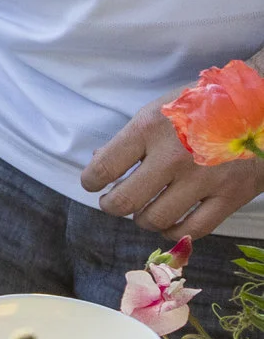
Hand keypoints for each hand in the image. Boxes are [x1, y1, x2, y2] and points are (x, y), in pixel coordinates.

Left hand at [82, 94, 263, 238]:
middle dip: (113, 205)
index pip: (104, 168)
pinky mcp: (231, 195)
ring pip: (156, 219)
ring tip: (144, 210)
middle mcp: (174, 155)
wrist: (259, 107)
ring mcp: (204, 178)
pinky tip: (170, 223)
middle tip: (115, 202)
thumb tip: (97, 162)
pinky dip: (175, 231)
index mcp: (150, 128)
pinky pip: (193, 229)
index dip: (91, 182)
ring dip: (143, 219)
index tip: (93, 184)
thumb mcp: (160, 110)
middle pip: (125, 202)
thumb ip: (130, 139)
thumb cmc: (203, 106)